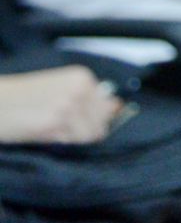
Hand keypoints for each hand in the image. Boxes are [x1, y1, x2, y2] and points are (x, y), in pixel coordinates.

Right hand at [0, 67, 122, 143]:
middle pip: (101, 123)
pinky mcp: (53, 123)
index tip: (77, 123)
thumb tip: (116, 107)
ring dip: (72, 140)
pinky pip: (72, 142)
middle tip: (61, 129)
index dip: (94, 120)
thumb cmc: (23, 98)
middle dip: (85, 132)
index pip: (108, 107)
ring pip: (89, 136)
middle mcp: (80, 89)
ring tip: (50, 130)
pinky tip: (45, 134)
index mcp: (82, 77)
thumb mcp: (59, 88)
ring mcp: (68, 106)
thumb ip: (87, 97)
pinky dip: (61, 144)